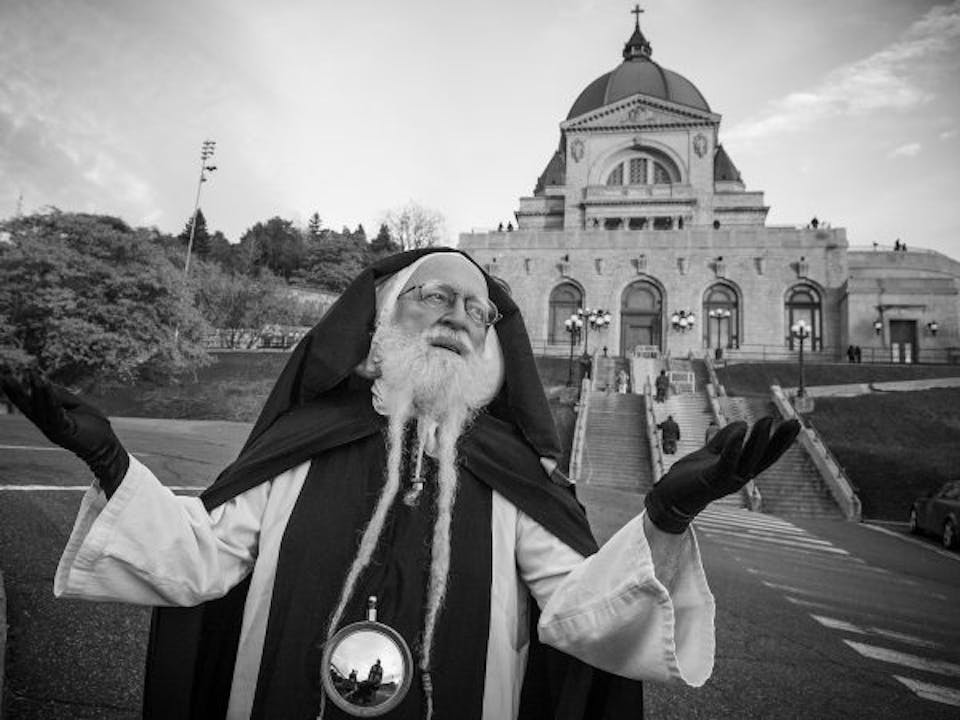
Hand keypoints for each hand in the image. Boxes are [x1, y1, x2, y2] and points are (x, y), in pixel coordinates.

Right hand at [0, 371, 128, 495]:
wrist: (107, 447)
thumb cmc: (94, 427)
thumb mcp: (77, 406)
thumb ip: (62, 396)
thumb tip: (46, 384)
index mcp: (49, 419)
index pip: (30, 405)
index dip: (19, 393)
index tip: (6, 378)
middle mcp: (47, 425)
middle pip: (29, 408)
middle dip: (17, 393)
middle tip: (4, 378)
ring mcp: (55, 430)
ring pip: (41, 410)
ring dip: (37, 392)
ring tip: (33, 377)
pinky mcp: (65, 431)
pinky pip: (55, 413)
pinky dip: (50, 399)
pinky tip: (46, 387)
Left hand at [645, 417, 800, 532]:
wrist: (669, 498)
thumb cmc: (690, 477)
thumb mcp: (710, 453)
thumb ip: (724, 439)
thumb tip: (742, 423)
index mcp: (740, 469)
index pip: (765, 454)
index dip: (781, 440)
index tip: (794, 424)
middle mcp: (739, 476)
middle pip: (764, 457)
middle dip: (779, 440)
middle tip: (793, 422)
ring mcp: (727, 479)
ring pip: (748, 458)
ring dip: (758, 439)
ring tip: (767, 420)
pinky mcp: (712, 479)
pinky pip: (727, 461)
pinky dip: (734, 446)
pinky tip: (742, 431)